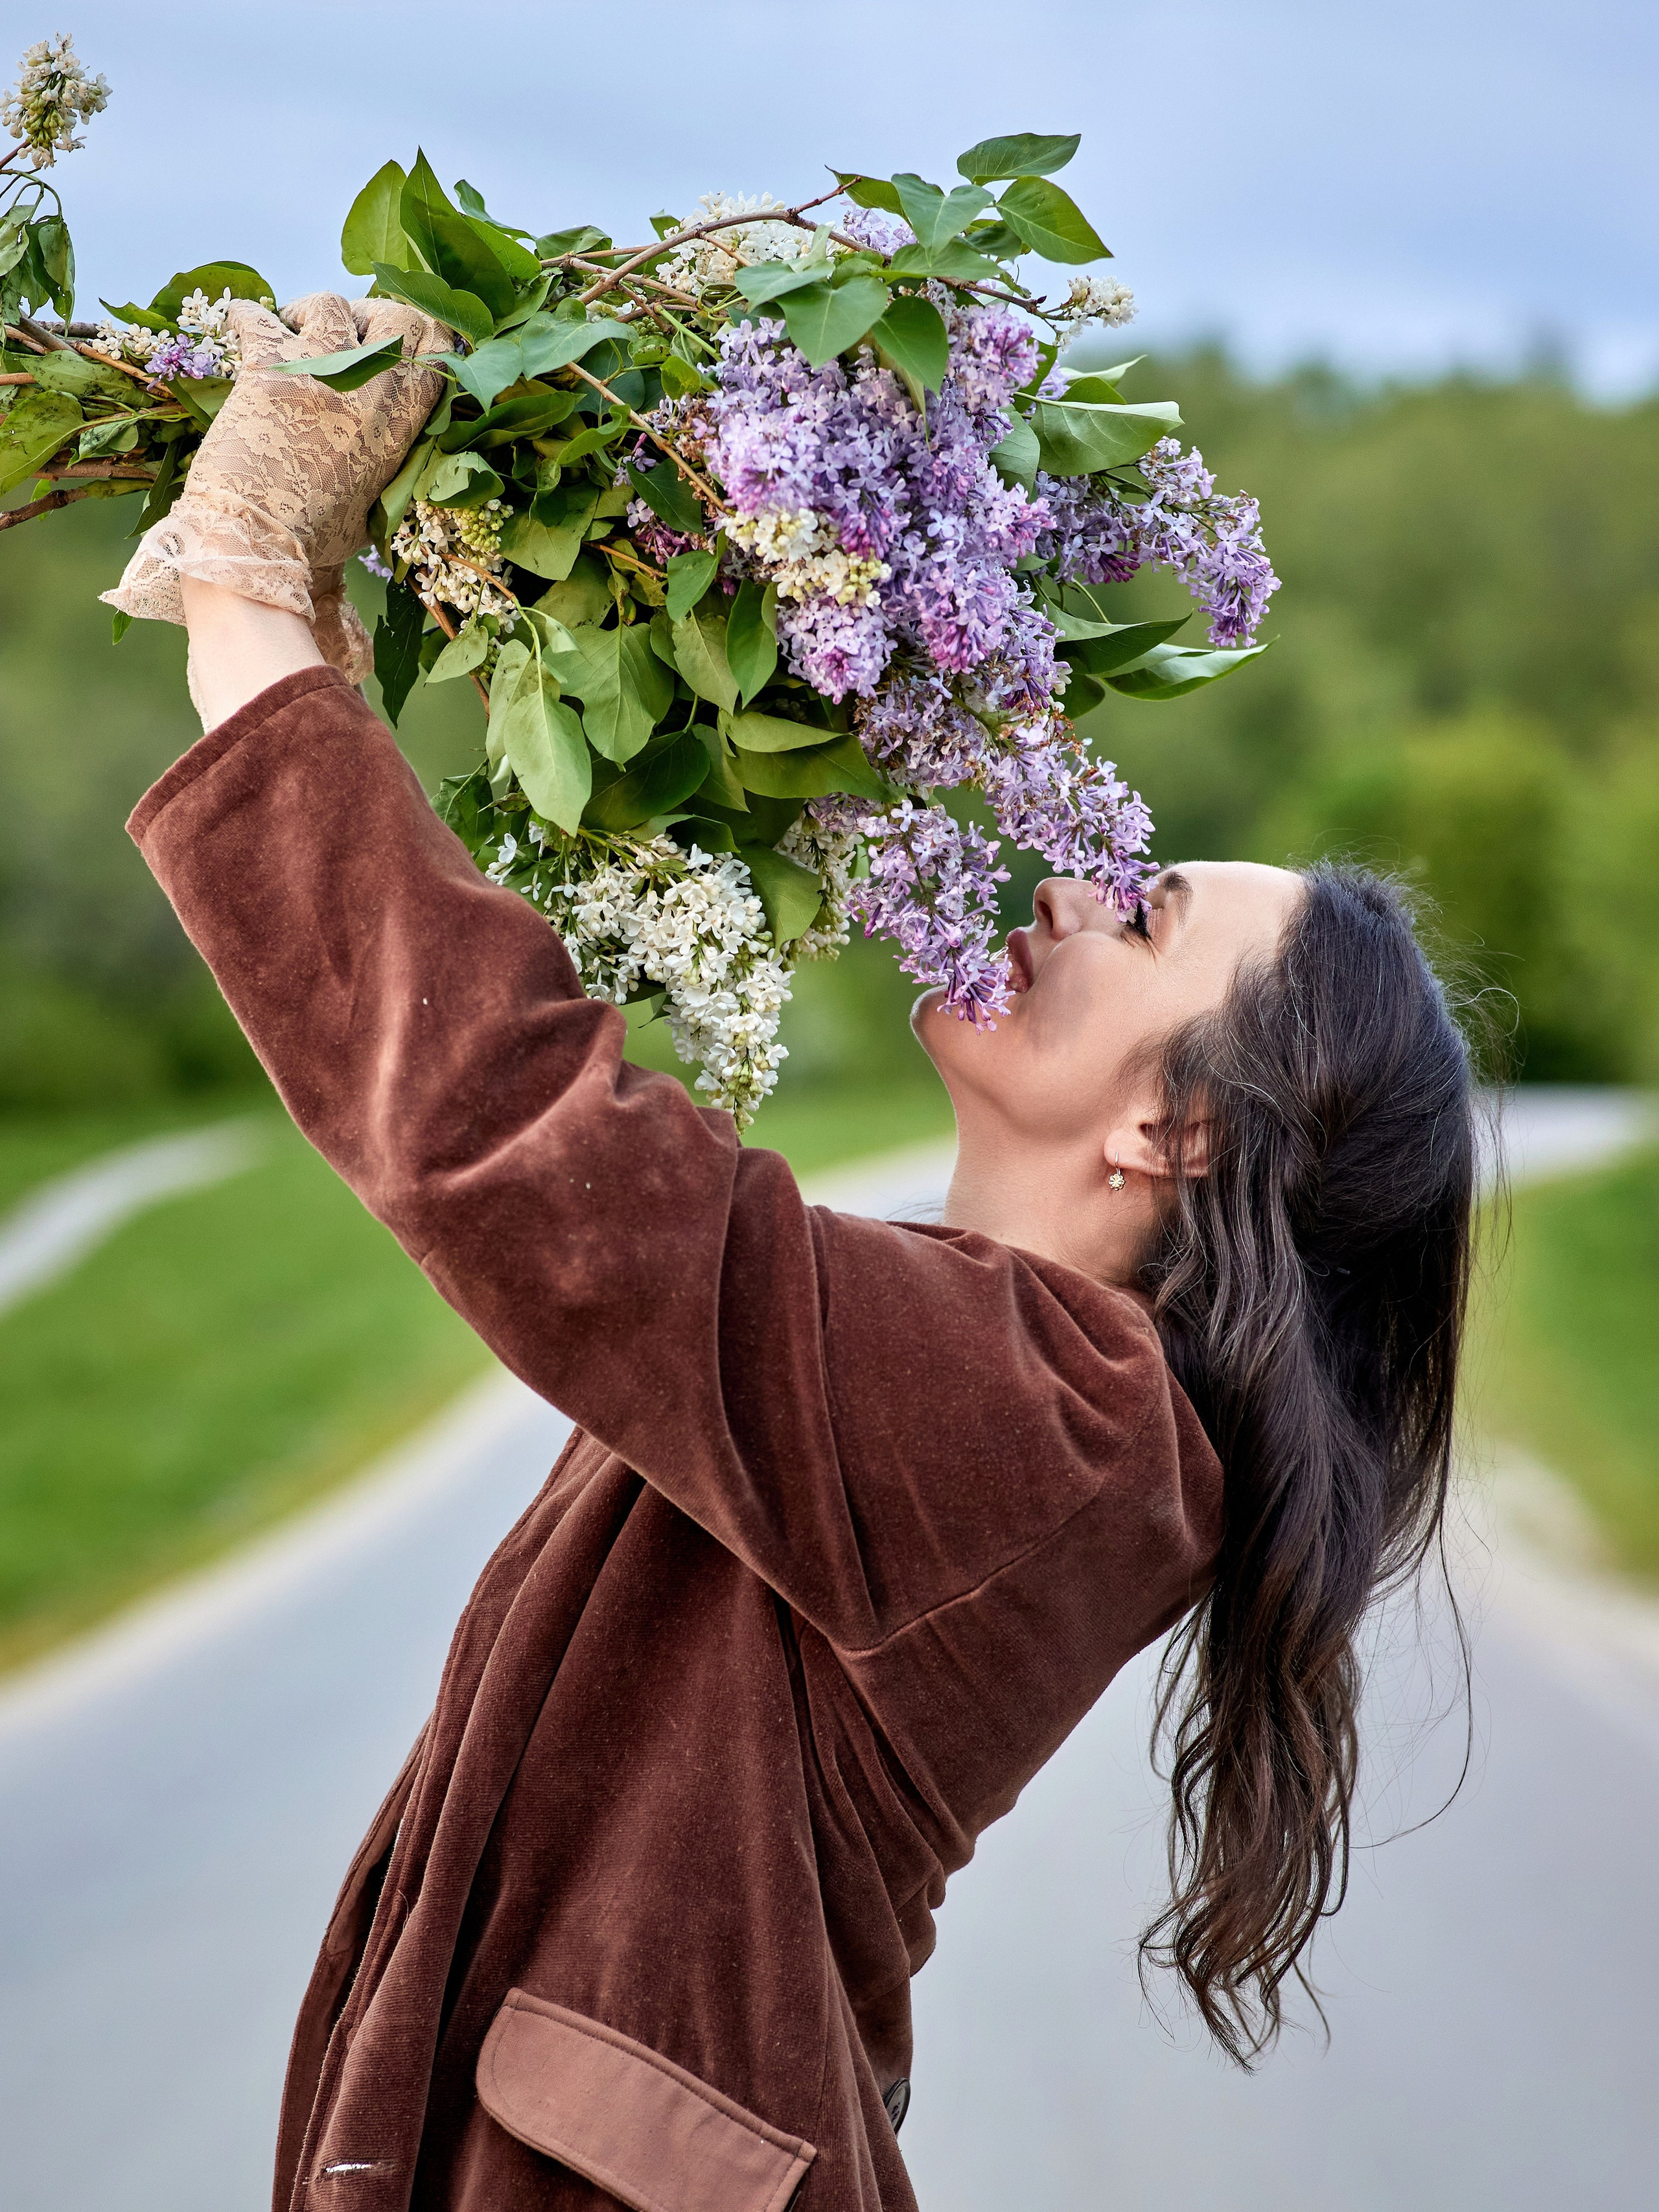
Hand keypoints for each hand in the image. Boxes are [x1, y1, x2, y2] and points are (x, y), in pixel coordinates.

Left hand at [105, 293, 447, 681]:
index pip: (436, 347)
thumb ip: (391, 457)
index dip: (419, 334)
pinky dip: (248, 317)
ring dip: (311, 313)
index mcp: (404, 421)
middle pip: (393, 314)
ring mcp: (318, 371)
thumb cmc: (317, 537)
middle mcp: (369, 387)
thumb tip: (390, 431)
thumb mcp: (376, 501)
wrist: (259, 544)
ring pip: (329, 304)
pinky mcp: (265, 366)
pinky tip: (246, 333)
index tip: (395, 344)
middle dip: (373, 316)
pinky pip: (256, 314)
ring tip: (295, 333)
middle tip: (348, 334)